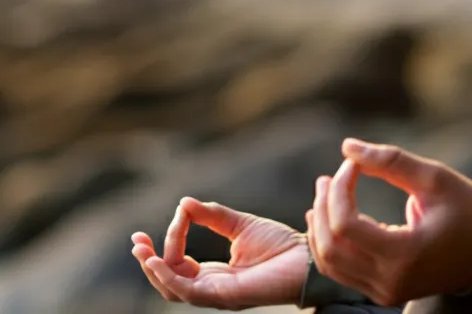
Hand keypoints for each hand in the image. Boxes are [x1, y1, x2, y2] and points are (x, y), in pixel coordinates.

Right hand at [130, 196, 308, 308]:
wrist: (306, 257)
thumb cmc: (280, 244)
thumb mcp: (240, 225)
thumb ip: (212, 216)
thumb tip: (183, 203)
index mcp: (214, 273)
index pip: (178, 262)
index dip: (171, 239)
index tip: (179, 212)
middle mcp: (211, 287)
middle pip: (168, 280)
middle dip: (149, 261)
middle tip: (136, 240)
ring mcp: (216, 294)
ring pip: (172, 289)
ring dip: (154, 269)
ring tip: (141, 250)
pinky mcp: (224, 296)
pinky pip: (187, 291)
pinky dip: (169, 277)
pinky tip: (159, 260)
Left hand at [306, 139, 471, 306]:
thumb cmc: (464, 208)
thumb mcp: (433, 178)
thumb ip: (390, 161)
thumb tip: (347, 146)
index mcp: (405, 253)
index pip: (346, 225)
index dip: (340, 189)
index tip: (353, 164)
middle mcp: (390, 280)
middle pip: (331, 246)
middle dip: (323, 205)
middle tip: (329, 176)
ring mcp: (385, 292)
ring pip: (329, 263)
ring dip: (319, 225)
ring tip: (324, 191)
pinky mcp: (383, 292)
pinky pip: (340, 271)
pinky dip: (328, 243)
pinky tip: (327, 217)